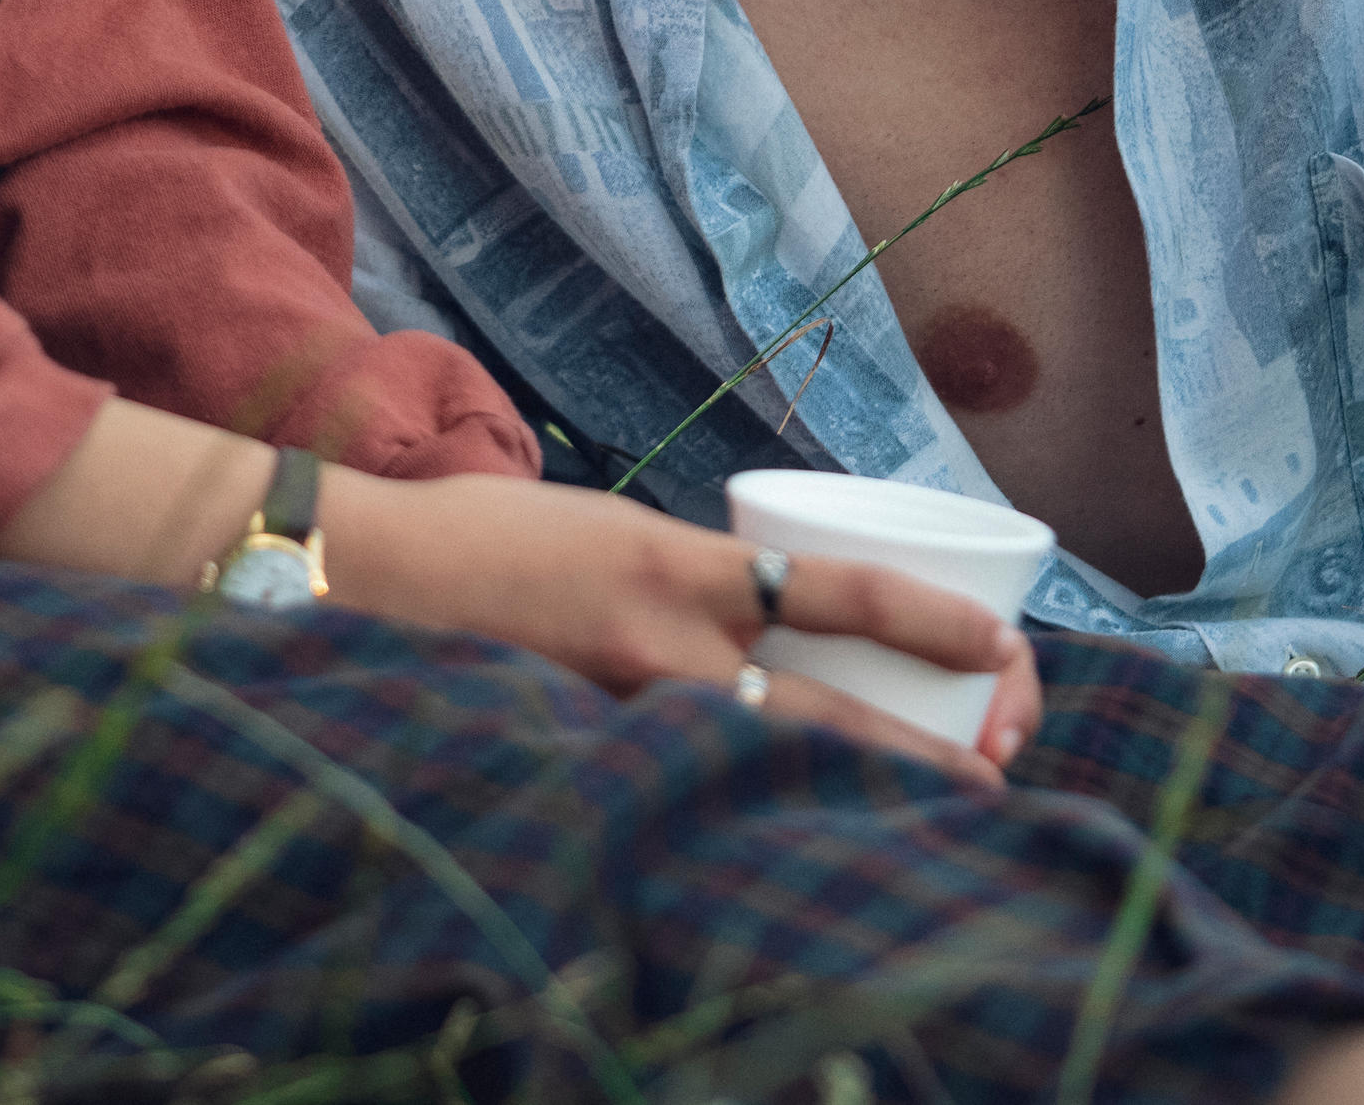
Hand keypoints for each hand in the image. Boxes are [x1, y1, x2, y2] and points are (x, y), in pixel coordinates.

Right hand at [324, 470, 1041, 781]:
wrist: (365, 570)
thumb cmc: (486, 537)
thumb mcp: (611, 528)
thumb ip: (686, 574)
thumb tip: (749, 613)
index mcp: (682, 562)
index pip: (834, 586)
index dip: (927, 615)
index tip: (999, 637)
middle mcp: (665, 641)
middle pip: (826, 708)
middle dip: (923, 741)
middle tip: (998, 761)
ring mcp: (622, 709)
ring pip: (770, 762)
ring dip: (858, 786)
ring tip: (939, 808)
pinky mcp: (582, 749)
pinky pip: (686, 784)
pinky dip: (749, 809)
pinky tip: (793, 834)